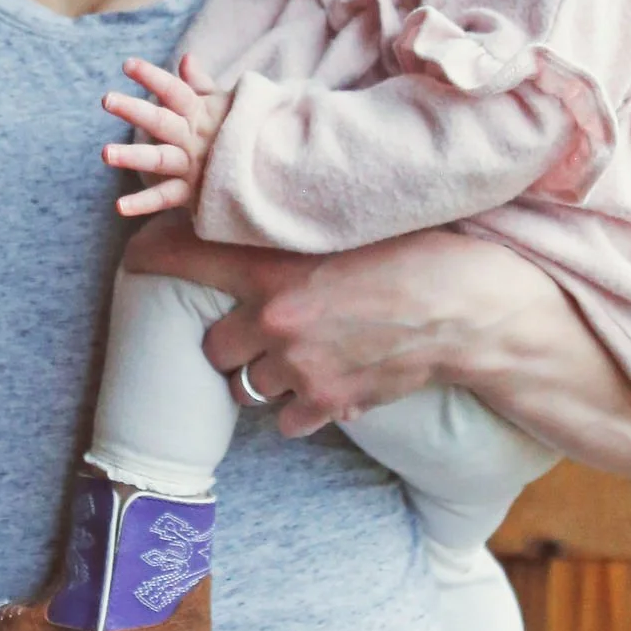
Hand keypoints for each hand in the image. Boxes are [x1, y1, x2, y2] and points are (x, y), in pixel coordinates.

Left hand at [102, 54, 232, 218]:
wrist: (273, 171)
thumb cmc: (242, 133)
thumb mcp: (226, 106)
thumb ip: (200, 85)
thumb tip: (185, 58)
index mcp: (199, 114)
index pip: (174, 91)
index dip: (152, 77)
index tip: (126, 65)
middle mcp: (193, 138)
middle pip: (161, 121)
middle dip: (134, 110)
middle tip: (106, 99)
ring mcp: (192, 166)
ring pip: (159, 160)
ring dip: (132, 157)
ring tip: (104, 153)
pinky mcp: (192, 192)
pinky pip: (165, 198)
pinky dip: (143, 204)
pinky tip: (119, 206)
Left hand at [125, 216, 630, 477]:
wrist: (488, 315)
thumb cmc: (436, 252)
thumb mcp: (363, 221)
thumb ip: (309, 227)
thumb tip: (277, 211)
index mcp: (281, 264)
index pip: (185, 254)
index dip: (156, 254)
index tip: (142, 251)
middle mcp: (277, 321)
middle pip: (210, 343)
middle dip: (231, 334)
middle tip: (264, 320)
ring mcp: (302, 370)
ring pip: (247, 385)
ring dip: (265, 373)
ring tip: (304, 353)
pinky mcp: (332, 406)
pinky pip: (287, 418)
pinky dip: (301, 406)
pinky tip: (331, 383)